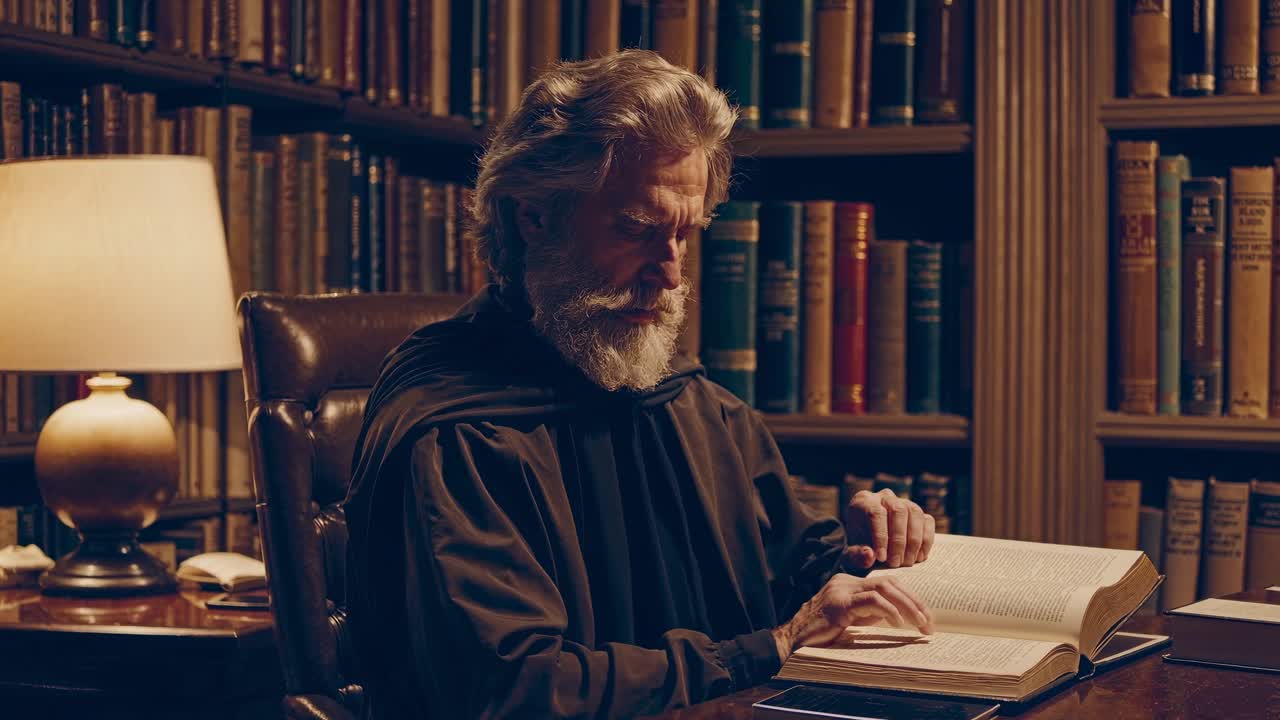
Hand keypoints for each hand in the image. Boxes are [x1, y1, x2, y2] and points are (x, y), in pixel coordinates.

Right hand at [771, 573, 932, 658]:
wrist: (791, 640)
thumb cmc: (820, 634)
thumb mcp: (851, 620)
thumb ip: (870, 613)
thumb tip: (899, 615)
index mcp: (849, 583)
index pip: (887, 583)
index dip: (910, 598)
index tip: (925, 616)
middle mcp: (846, 582)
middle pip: (889, 582)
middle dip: (914, 602)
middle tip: (929, 623)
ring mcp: (841, 591)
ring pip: (883, 588)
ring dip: (907, 606)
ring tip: (919, 623)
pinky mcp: (838, 604)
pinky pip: (869, 601)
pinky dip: (888, 610)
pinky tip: (897, 623)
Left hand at [843, 489, 934, 569]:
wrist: (872, 543)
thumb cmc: (861, 545)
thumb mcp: (853, 553)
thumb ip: (857, 555)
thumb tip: (869, 555)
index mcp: (864, 501)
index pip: (876, 513)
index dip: (880, 536)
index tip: (881, 558)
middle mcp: (886, 497)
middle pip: (898, 511)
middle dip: (898, 540)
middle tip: (895, 563)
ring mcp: (905, 502)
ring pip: (915, 514)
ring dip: (913, 541)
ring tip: (907, 562)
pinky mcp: (919, 513)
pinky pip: (928, 521)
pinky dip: (926, 540)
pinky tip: (918, 557)